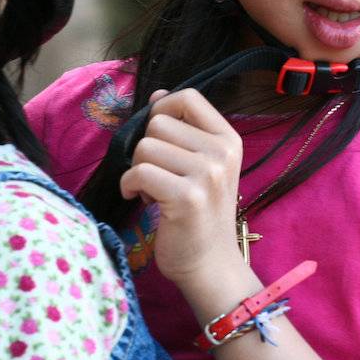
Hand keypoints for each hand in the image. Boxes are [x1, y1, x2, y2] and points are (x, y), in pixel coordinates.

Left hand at [119, 88, 246, 288]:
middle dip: (148, 149)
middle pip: (158, 123)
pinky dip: (130, 186)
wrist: (209, 264)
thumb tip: (158, 95)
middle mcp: (222, 153)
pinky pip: (139, 172)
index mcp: (228, 139)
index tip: (160, 137)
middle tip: (161, 176)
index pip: (188, 97)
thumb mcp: (202, 164)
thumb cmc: (199, 214)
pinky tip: (144, 200)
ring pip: (145, 147)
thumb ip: (183, 129)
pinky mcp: (187, 197)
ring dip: (139, 170)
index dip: (163, 109)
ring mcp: (207, 175)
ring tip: (156, 191)